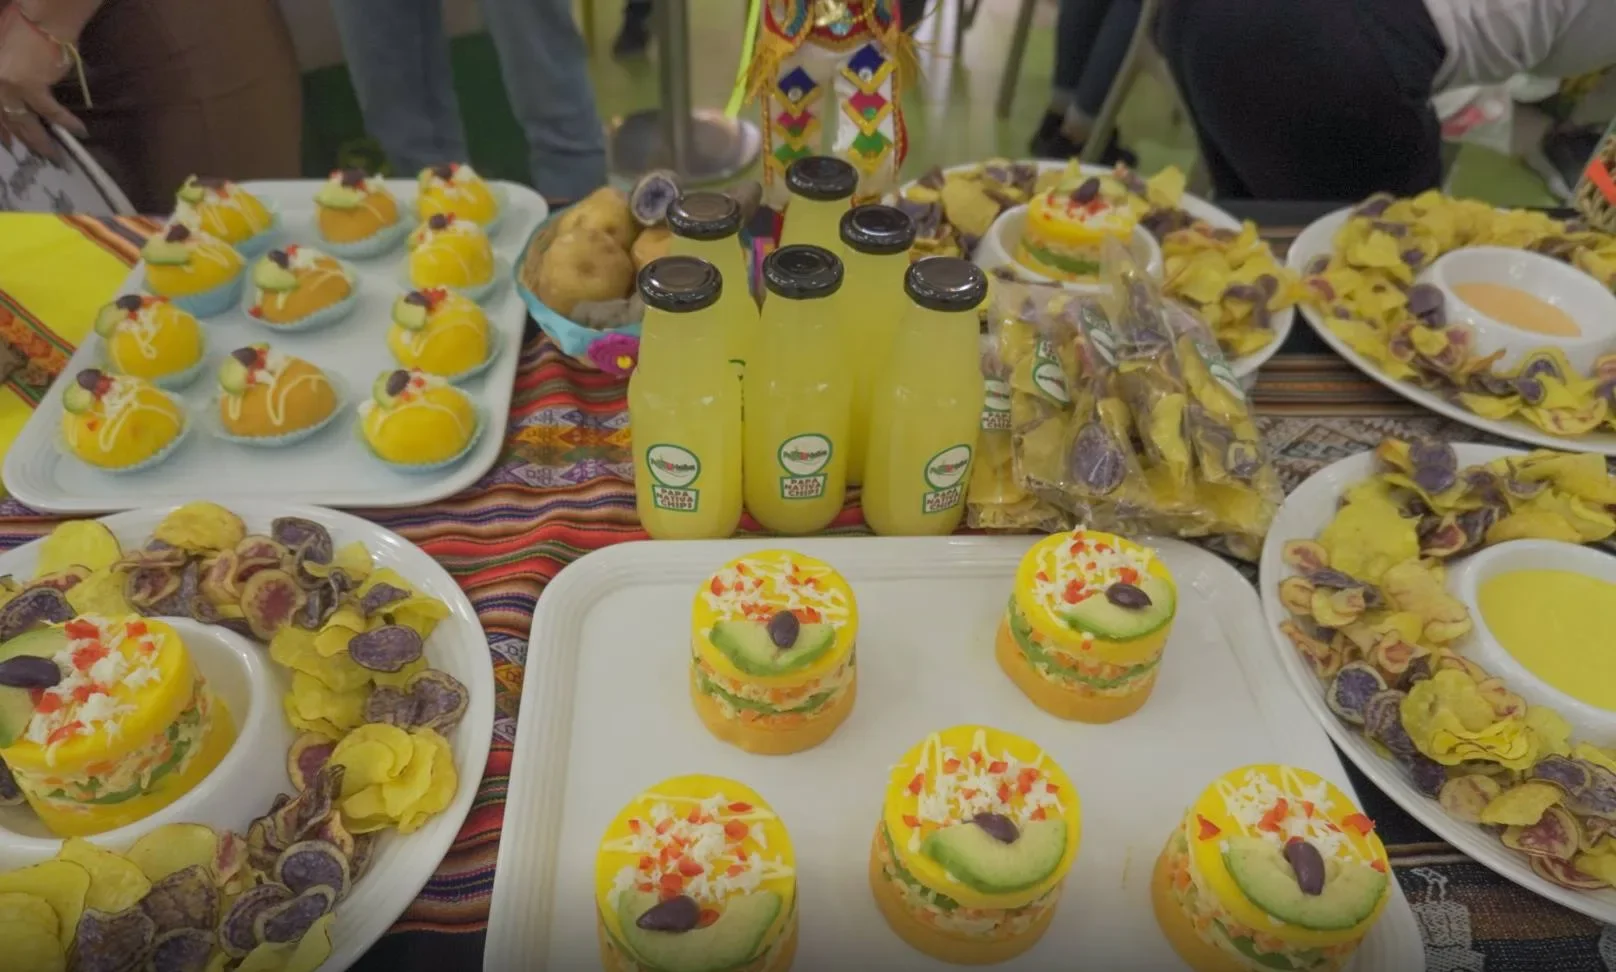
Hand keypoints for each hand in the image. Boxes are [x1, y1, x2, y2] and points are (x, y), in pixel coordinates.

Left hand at [0, 8, 87, 162]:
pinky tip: (80, 132)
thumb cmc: (23, 29)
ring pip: (26, 123)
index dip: (2, 131)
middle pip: (8, 121)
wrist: (41, 19)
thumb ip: (8, 76)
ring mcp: (11, 87)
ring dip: (42, 141)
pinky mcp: (33, 86)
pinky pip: (52, 112)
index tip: (9, 145)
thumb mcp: (5, 55)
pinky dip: (66, 123)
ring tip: (56, 155)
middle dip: (23, 141)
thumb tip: (19, 95)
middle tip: (36, 156)